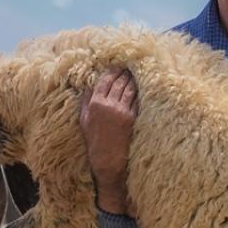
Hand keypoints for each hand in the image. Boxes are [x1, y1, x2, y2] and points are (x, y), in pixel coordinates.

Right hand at [80, 68, 138, 215]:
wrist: (108, 161)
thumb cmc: (95, 142)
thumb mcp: (84, 121)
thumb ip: (86, 101)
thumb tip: (90, 85)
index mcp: (95, 104)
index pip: (105, 80)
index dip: (112, 71)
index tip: (118, 66)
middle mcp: (109, 105)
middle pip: (119, 82)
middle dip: (125, 72)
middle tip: (130, 66)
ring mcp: (122, 111)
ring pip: (130, 88)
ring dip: (134, 79)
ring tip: (137, 73)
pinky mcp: (133, 118)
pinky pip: (138, 100)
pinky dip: (140, 92)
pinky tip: (143, 87)